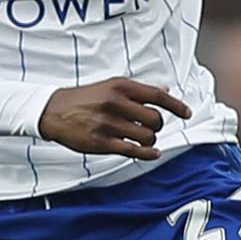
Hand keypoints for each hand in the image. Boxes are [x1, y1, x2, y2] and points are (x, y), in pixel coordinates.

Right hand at [38, 77, 190, 158]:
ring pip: (147, 137)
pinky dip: (147, 153)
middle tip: (150, 127)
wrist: (53, 111)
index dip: (176, 106)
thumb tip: (165, 91)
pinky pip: (134, 151)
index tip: (187, 113)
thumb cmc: (85, 98)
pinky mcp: (102, 143)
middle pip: (155, 120)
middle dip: (157, 126)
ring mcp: (109, 124)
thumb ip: (138, 90)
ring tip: (141, 137)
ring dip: (150, 140)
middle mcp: (116, 103)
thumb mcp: (111, 86)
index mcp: (120, 87)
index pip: (157, 96)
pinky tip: (153, 153)